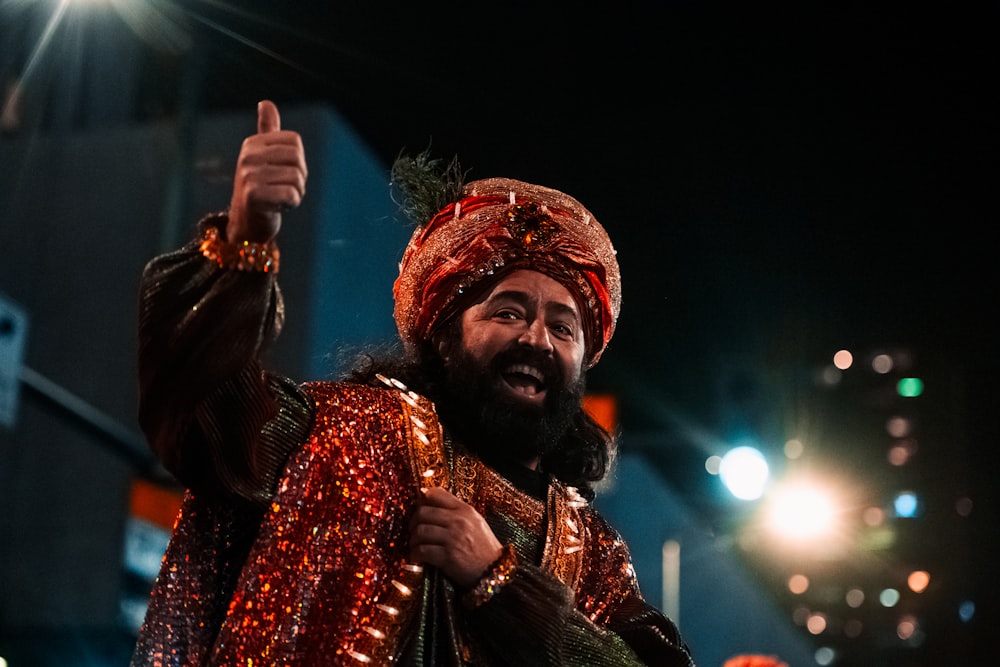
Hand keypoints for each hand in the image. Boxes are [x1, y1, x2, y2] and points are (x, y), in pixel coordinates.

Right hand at [227, 100, 307, 243]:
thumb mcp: (263, 157)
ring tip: (279, 199)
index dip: (298, 160)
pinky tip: (278, 207)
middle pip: (298, 160)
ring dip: (296, 194)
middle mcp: (247, 156)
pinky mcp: (253, 195)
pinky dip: (291, 204)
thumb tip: (266, 103)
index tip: (283, 172)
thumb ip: (267, 131)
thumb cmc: (261, 188)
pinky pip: (291, 195)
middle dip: (299, 178)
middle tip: (283, 189)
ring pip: (297, 179)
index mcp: (252, 144)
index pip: (295, 142)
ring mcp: (248, 175)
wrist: (246, 224)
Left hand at [409, 487, 502, 586]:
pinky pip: (423, 551)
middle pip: (423, 512)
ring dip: (413, 540)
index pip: (436, 494)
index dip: (422, 500)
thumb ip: (456, 511)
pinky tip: (418, 557)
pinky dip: (416, 554)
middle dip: (413, 522)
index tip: (418, 508)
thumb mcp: (475, 521)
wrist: (494, 569)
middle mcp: (458, 521)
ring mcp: (453, 538)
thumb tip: (430, 502)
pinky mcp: (448, 557)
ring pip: (420, 531)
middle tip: (413, 530)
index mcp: (464, 510)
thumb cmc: (484, 546)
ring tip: (415, 545)